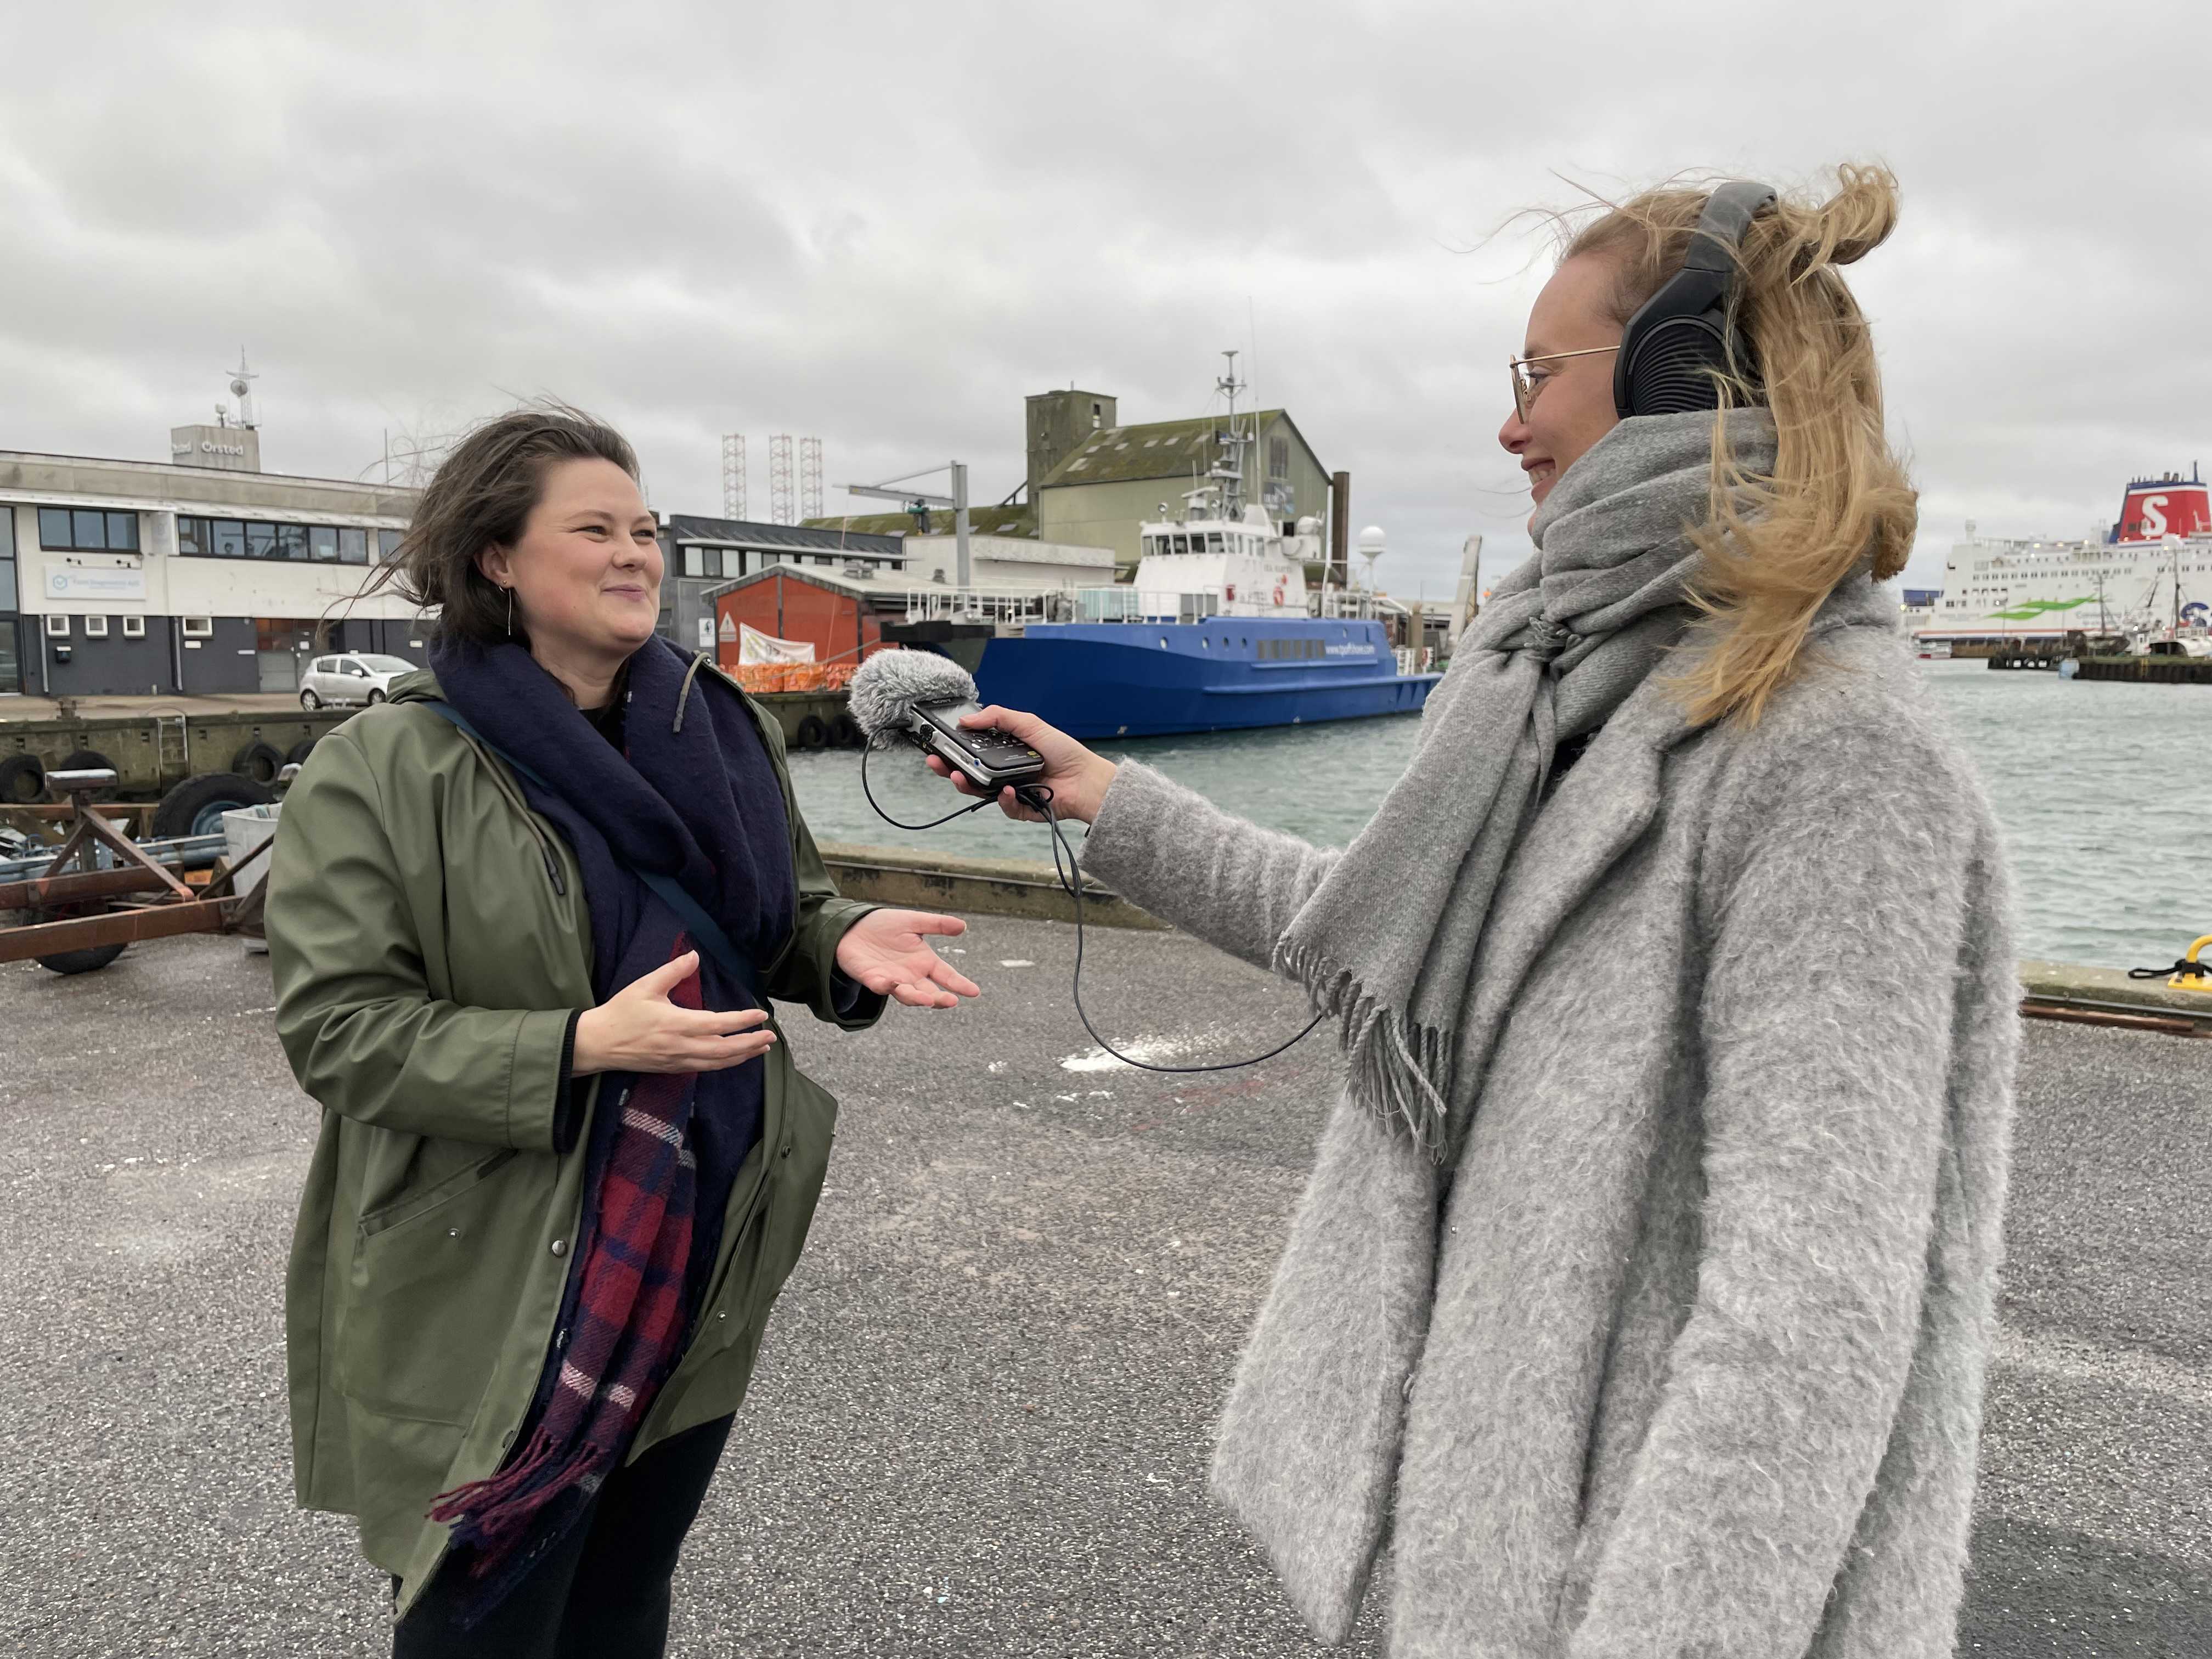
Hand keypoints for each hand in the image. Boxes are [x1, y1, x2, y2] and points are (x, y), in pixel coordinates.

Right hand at [572, 951, 773, 1075]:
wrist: (598, 1043)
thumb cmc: (621, 1012)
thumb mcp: (645, 985)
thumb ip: (673, 971)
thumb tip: (694, 955)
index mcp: (677, 1023)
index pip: (719, 1023)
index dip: (743, 1020)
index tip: (761, 1014)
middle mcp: (681, 1046)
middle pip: (725, 1049)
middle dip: (751, 1043)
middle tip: (770, 1037)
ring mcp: (678, 1060)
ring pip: (718, 1063)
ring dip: (742, 1056)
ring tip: (762, 1049)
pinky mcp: (673, 1068)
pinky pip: (705, 1068)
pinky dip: (725, 1064)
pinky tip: (735, 1058)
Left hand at [834, 908, 981, 1008]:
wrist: (854, 927)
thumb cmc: (885, 926)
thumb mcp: (913, 921)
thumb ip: (936, 924)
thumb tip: (962, 926)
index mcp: (924, 962)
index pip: (946, 976)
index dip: (960, 984)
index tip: (974, 992)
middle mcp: (911, 975)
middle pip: (930, 993)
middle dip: (941, 999)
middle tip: (952, 1001)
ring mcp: (893, 980)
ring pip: (908, 995)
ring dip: (917, 998)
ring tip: (927, 1000)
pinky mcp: (872, 979)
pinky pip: (881, 987)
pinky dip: (887, 986)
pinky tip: (893, 984)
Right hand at [923, 705, 1117, 824]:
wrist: (1087, 778)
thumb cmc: (1063, 751)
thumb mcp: (1029, 724)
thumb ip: (998, 717)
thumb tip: (967, 719)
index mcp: (1004, 753)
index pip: (972, 752)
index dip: (954, 749)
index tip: (939, 745)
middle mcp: (1004, 773)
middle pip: (970, 774)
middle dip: (949, 769)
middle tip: (936, 763)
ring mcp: (1011, 792)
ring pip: (981, 793)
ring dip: (967, 785)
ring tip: (959, 778)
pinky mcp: (1021, 810)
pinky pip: (1005, 807)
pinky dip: (1004, 799)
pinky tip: (1008, 791)